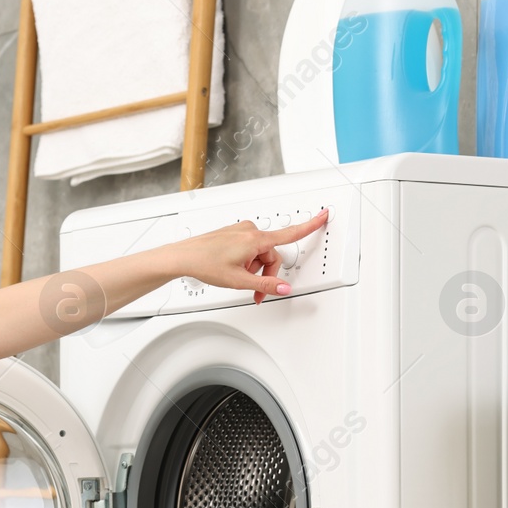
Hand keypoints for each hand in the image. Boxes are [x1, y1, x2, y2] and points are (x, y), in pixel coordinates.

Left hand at [167, 208, 328, 305]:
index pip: (291, 233)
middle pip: (272, 255)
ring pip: (260, 254)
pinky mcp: (234, 234)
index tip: (324, 215)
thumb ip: (265, 286)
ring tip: (237, 277)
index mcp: (255, 239)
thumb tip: (283, 289)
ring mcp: (241, 231)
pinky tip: (232, 268)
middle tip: (255, 292)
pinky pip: (249, 249)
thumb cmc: (205, 263)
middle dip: (266, 274)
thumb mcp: (239, 280)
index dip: (311, 225)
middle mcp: (250, 231)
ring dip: (254, 269)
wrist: (183, 256)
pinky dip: (246, 261)